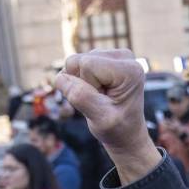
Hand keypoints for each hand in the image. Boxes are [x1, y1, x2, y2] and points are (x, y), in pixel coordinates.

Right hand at [55, 50, 159, 184]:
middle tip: (99, 100)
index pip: (86, 64)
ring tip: (100, 97)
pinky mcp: (106, 57)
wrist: (127, 133)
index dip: (85, 86)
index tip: (102, 102)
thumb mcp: (100, 118)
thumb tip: (59, 77)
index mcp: (129, 70)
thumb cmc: (117, 128)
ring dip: (81, 83)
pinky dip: (82, 80)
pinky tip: (97, 91)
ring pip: (76, 62)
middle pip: (79, 60)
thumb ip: (81, 97)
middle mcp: (124, 56)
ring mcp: (115, 55)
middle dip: (81, 83)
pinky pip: (77, 64)